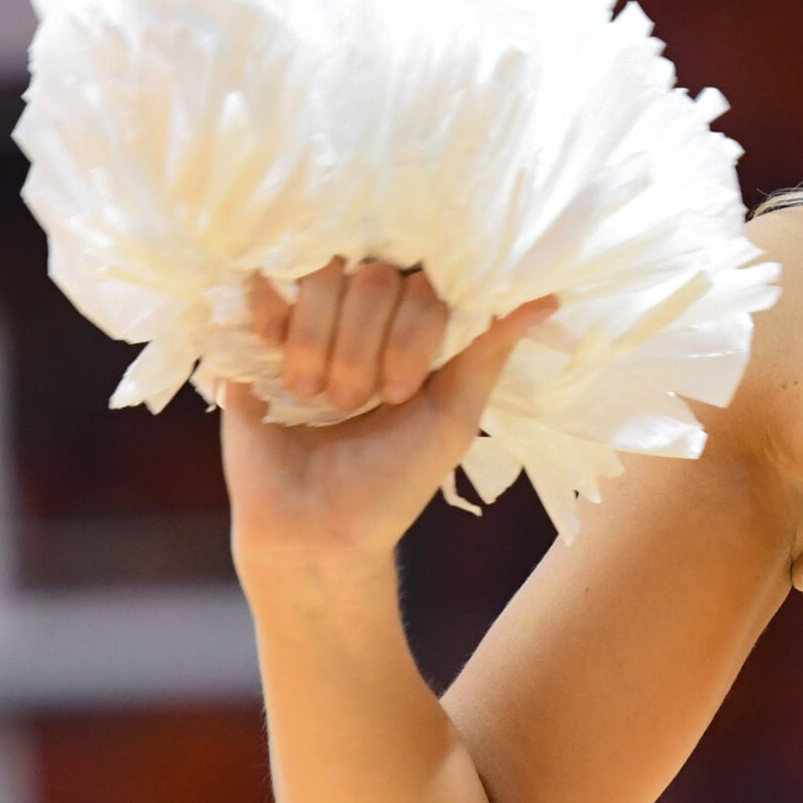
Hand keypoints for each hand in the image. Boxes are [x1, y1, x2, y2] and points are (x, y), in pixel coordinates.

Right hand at [220, 257, 556, 567]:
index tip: (403, 392)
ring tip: (319, 397)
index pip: (430, 278)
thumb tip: (547, 297)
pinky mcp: (255, 328)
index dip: (417, 329)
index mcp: (418, 326)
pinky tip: (278, 355)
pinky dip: (277, 314)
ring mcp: (311, 315)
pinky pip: (267, 279)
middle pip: (375, 274)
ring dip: (323, 342)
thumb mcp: (453, 417)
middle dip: (367, 346)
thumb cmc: (392, 480)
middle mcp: (367, 312)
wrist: (313, 529)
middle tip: (358, 402)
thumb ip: (488, 351)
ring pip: (324, 273)